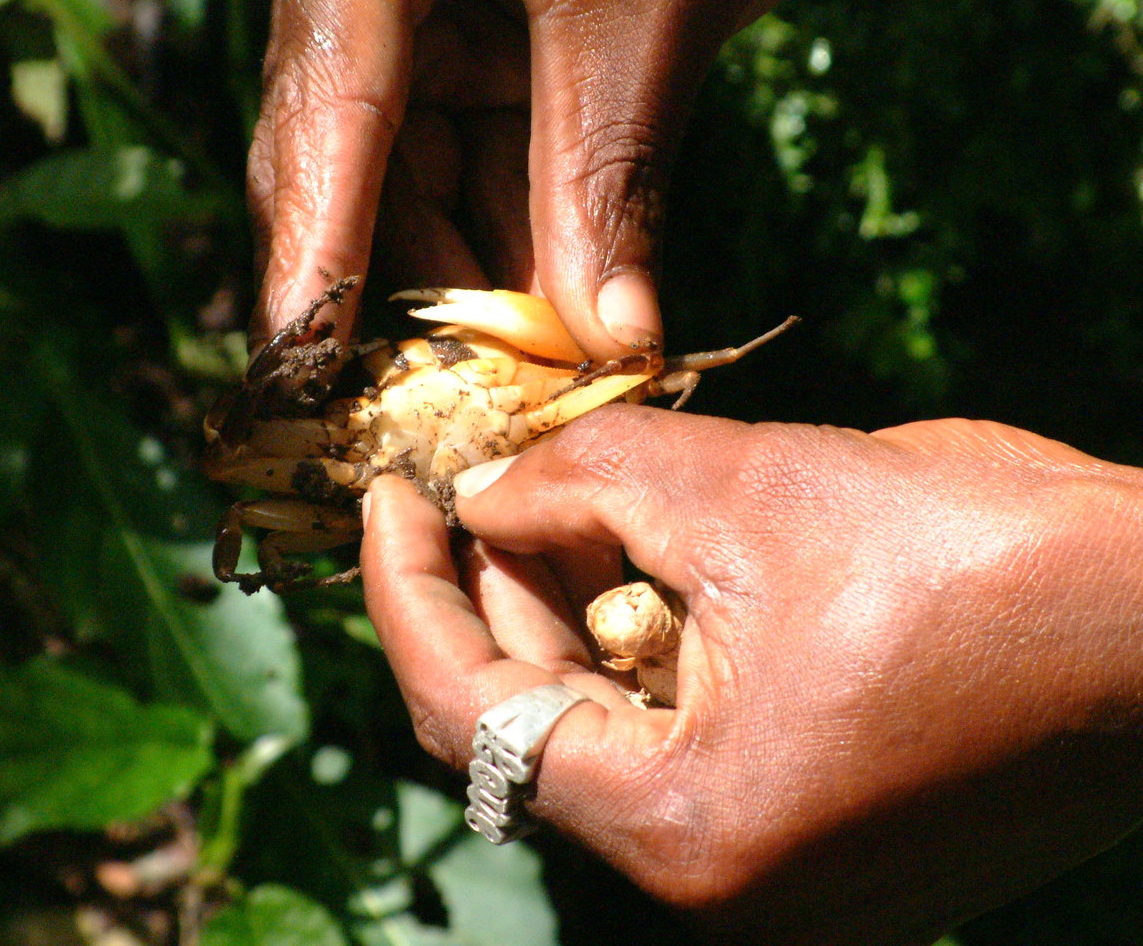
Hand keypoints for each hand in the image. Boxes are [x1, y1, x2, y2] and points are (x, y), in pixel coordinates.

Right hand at [247, 0, 789, 357]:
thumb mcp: (640, 12)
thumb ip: (607, 173)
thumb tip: (607, 342)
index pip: (321, 123)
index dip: (317, 266)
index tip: (303, 389)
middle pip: (360, 172)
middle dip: (426, 297)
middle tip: (473, 410)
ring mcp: (415, 13)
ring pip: (422, 182)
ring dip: (483, 284)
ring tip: (534, 378)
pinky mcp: (476, 36)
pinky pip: (479, 158)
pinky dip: (522, 237)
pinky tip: (561, 312)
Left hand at [360, 405, 1142, 944]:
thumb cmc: (987, 557)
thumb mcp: (747, 490)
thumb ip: (582, 483)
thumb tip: (483, 489)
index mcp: (687, 833)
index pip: (469, 711)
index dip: (406, 589)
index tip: (383, 497)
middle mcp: (722, 891)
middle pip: (534, 725)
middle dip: (495, 590)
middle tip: (478, 479)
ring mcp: (778, 875)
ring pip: (610, 728)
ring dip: (576, 612)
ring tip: (567, 500)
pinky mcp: (822, 836)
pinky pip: (687, 739)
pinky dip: (652, 647)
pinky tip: (653, 556)